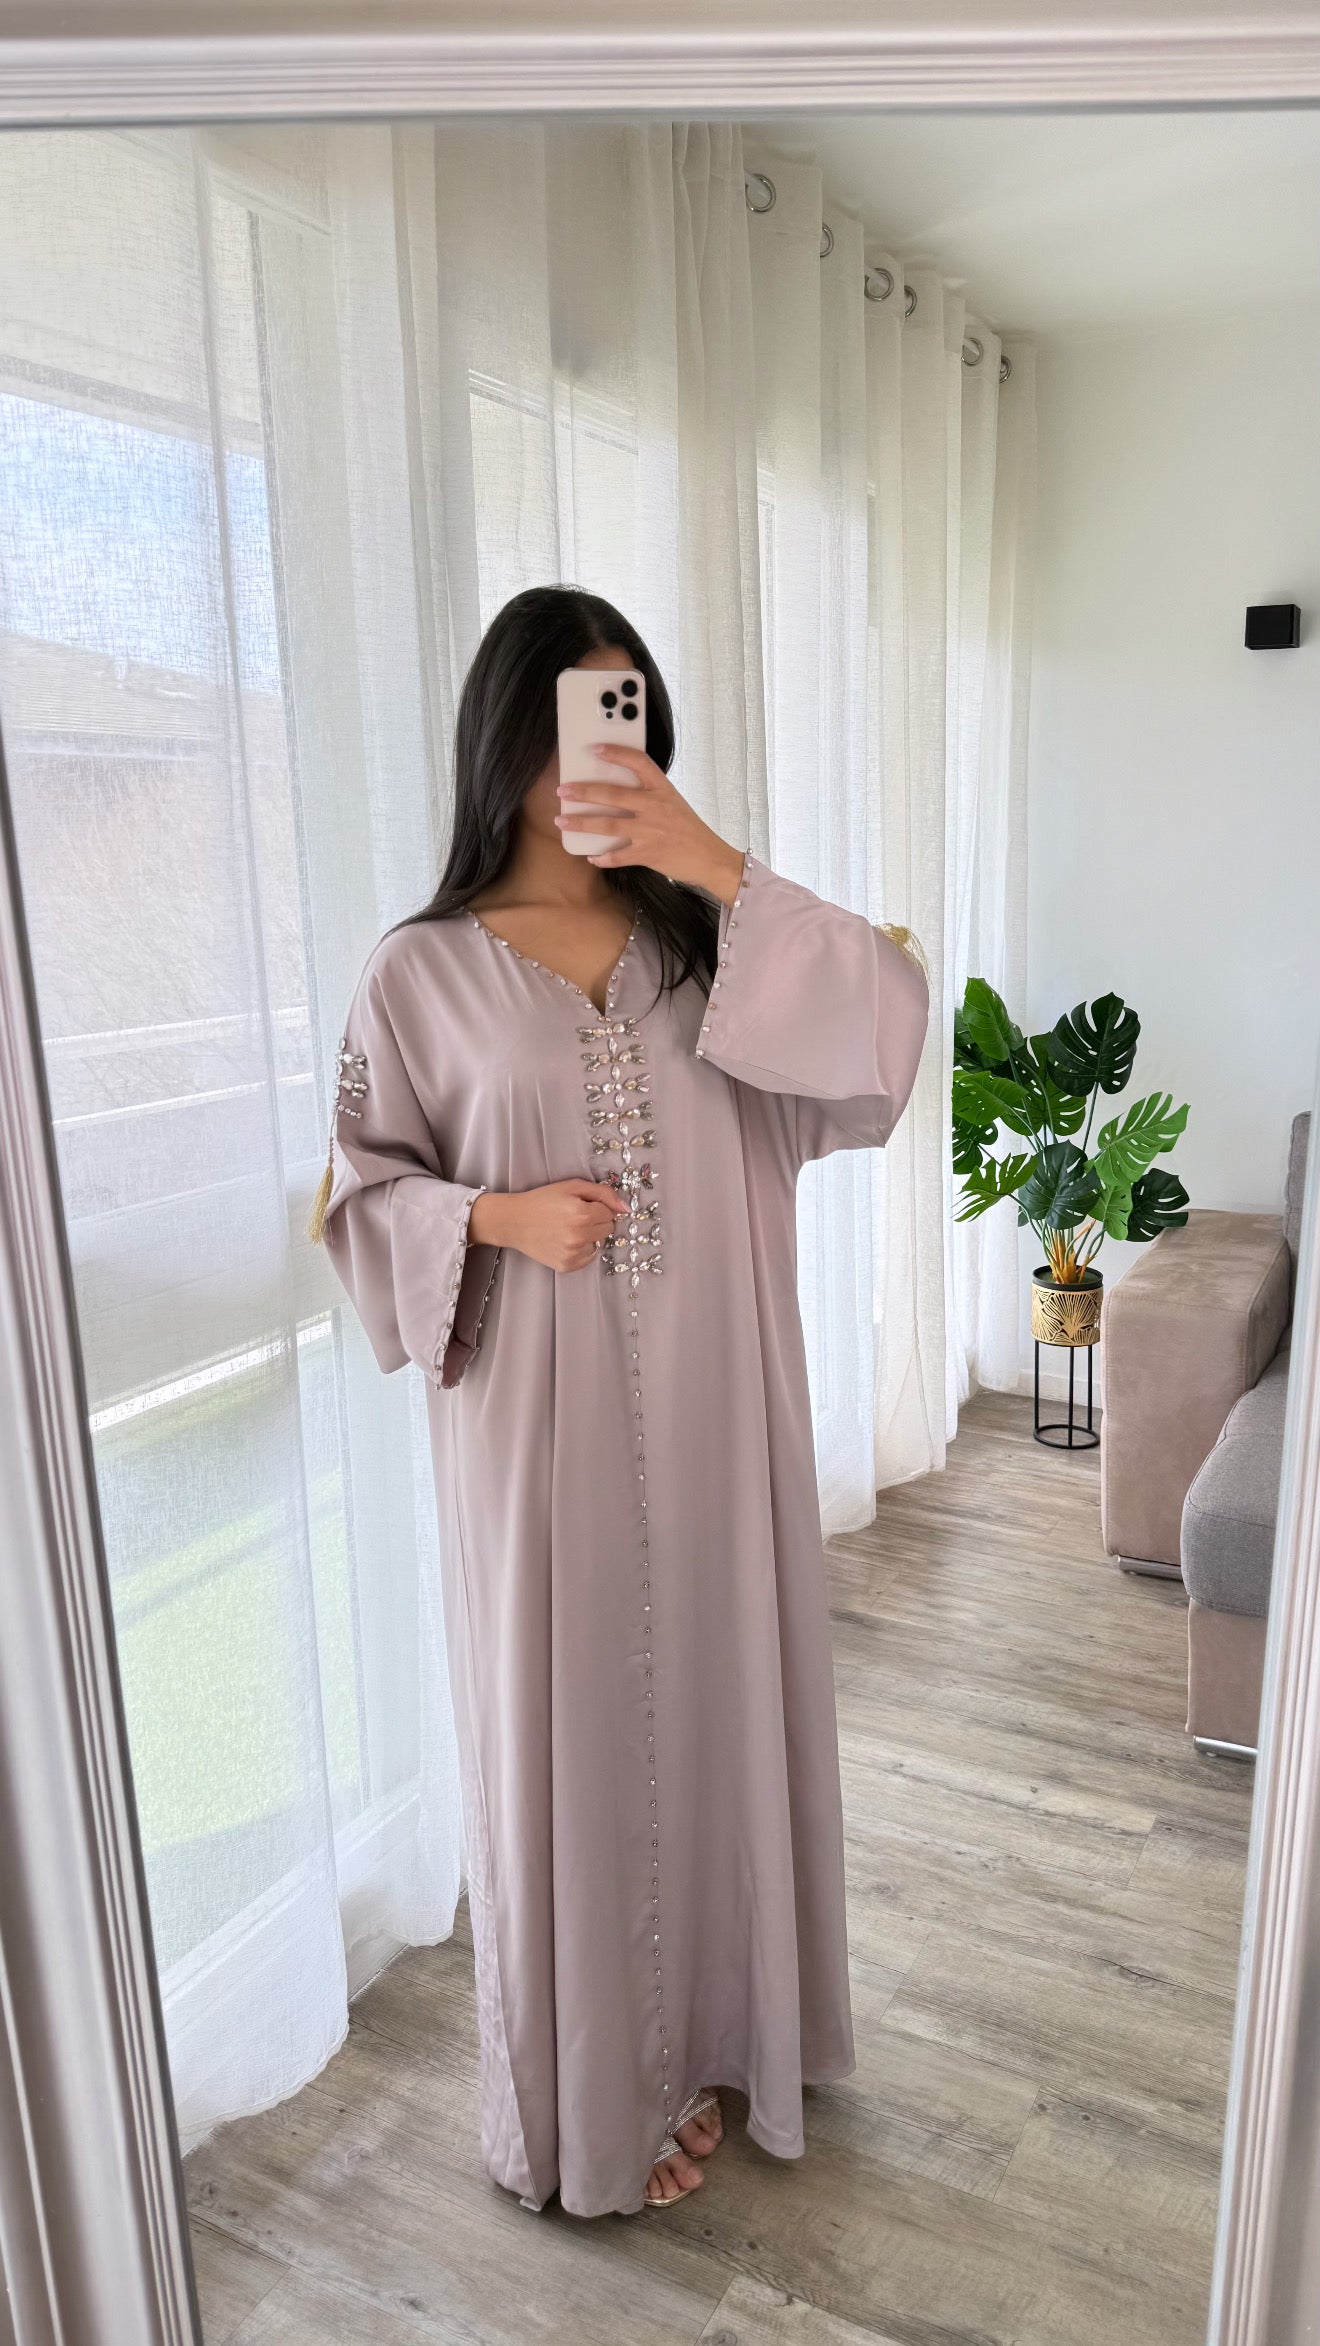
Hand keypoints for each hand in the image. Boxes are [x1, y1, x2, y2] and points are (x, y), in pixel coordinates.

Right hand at [469, 1180, 625, 1270]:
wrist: (514, 1221)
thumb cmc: (542, 1200)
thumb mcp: (572, 1187)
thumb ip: (603, 1193)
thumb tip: (626, 1209)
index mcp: (583, 1214)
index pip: (610, 1213)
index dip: (597, 1207)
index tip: (581, 1205)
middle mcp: (579, 1236)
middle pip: (608, 1229)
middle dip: (596, 1221)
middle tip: (575, 1216)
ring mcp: (573, 1254)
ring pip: (599, 1244)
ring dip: (589, 1236)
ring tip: (568, 1229)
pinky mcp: (566, 1266)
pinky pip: (588, 1258)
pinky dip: (581, 1249)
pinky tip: (564, 1240)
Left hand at [556, 746, 745, 905]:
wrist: (710, 857)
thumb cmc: (689, 829)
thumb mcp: (672, 802)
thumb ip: (648, 795)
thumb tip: (612, 791)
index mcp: (663, 788)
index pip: (639, 762)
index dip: (616, 753)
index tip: (595, 749)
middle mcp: (655, 807)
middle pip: (612, 794)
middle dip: (583, 792)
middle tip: (563, 790)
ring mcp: (650, 831)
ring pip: (607, 825)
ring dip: (581, 823)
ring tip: (562, 821)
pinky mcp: (648, 854)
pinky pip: (617, 856)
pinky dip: (601, 857)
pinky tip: (590, 856)